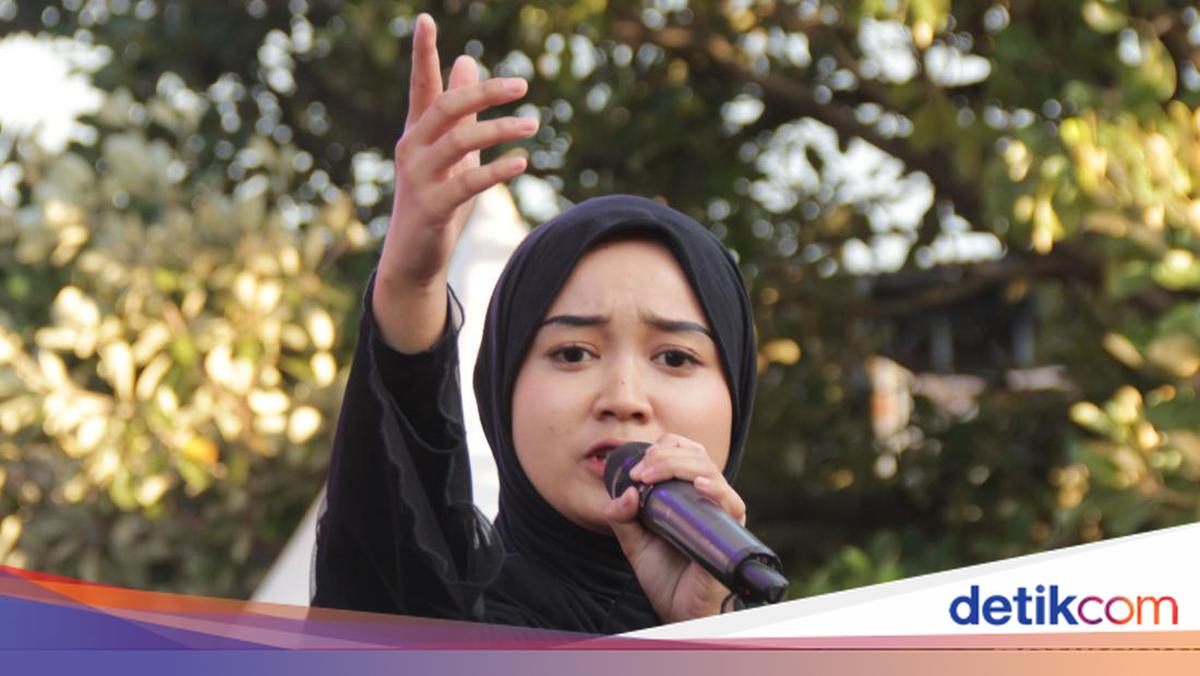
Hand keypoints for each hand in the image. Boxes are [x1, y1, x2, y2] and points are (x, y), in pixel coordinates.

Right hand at [373, 13, 537, 351]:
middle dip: (483, 93)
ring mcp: (417, 178)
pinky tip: (521, 161)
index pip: (420, 85)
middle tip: (522, 85)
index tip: (425, 19)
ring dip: (499, 131)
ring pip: (459, 142)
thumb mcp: (450, 149)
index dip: (422, 53)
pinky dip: (496, 170)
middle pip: (446, 109)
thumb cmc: (435, 196)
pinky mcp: (431, 207)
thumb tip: (466, 59)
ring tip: (533, 125)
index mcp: (416, 131)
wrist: (413, 256)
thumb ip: (459, 108)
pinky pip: (466, 184)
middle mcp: (411, 148)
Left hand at [604, 433, 747, 623]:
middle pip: (696, 456)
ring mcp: (721, 515)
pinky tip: (698, 486)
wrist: (678, 612)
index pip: (685, 453)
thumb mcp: (634, 541)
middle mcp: (709, 500)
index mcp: (689, 495)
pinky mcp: (728, 534)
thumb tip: (626, 492)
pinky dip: (715, 490)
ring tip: (652, 476)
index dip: (662, 449)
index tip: (637, 469)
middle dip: (664, 457)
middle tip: (640, 473)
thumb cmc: (664, 577)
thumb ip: (623, 517)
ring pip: (710, 472)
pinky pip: (730, 503)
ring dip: (678, 467)